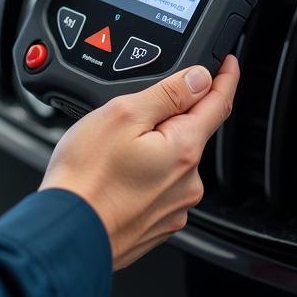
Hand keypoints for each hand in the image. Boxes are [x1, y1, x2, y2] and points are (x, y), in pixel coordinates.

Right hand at [40, 55, 240, 269]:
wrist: (68, 233)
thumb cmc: (86, 177)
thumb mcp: (124, 114)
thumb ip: (167, 94)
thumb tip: (200, 78)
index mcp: (184, 149)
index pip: (219, 104)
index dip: (225, 78)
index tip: (228, 63)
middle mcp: (188, 182)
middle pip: (192, 132)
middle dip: (172, 116)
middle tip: (132, 114)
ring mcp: (174, 207)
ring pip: (173, 160)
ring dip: (155, 147)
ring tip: (113, 151)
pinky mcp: (158, 223)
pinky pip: (160, 186)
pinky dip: (145, 174)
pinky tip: (116, 176)